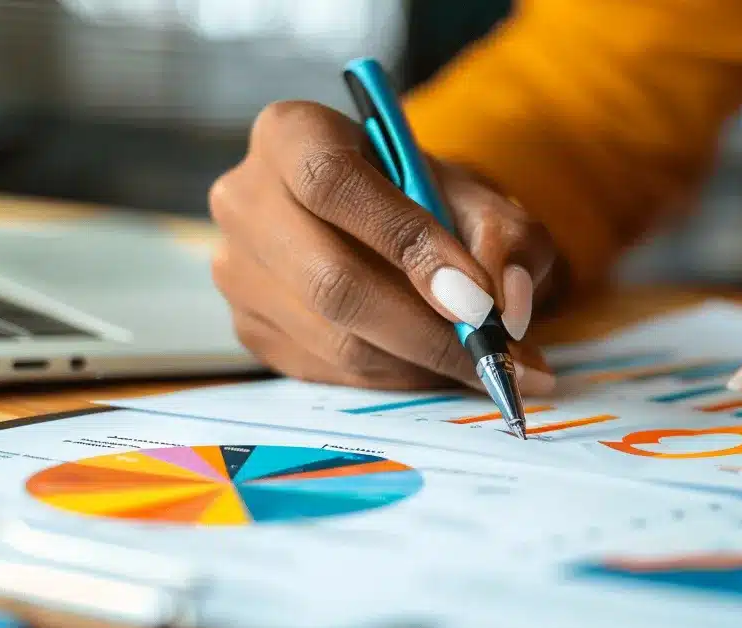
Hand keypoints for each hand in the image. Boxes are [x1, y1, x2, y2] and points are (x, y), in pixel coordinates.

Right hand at [209, 100, 559, 391]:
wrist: (381, 225)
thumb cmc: (424, 199)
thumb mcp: (474, 195)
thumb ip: (503, 235)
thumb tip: (503, 303)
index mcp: (292, 134)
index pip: (334, 183)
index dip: (408, 244)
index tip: (477, 299)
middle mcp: (246, 198)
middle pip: (332, 281)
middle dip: (429, 332)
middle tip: (499, 356)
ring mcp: (238, 269)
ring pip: (337, 339)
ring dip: (424, 364)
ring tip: (489, 365)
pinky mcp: (249, 326)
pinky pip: (332, 371)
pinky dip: (400, 378)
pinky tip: (440, 366)